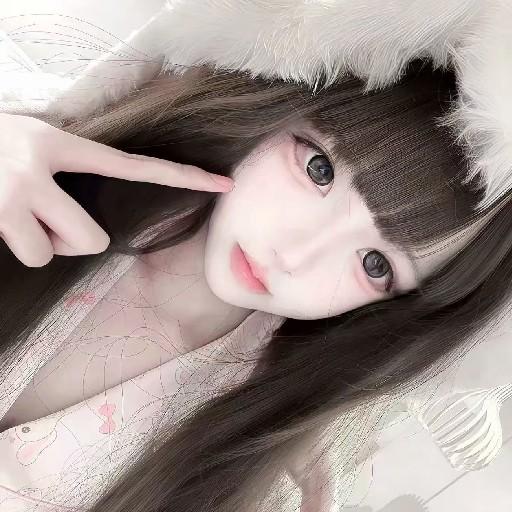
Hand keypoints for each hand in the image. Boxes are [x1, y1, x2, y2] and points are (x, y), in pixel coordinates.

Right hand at [0, 113, 233, 266]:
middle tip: (50, 222)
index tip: (222, 184)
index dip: (181, 177)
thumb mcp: (35, 144)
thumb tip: (88, 217)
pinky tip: (3, 222)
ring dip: (41, 244)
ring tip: (19, 216)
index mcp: (63, 143)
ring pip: (55, 253)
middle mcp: (41, 165)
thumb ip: (69, 168)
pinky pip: (30, 255)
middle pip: (91, 240)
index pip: (136, 166)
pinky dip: (20, 247)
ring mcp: (14, 192)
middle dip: (74, 243)